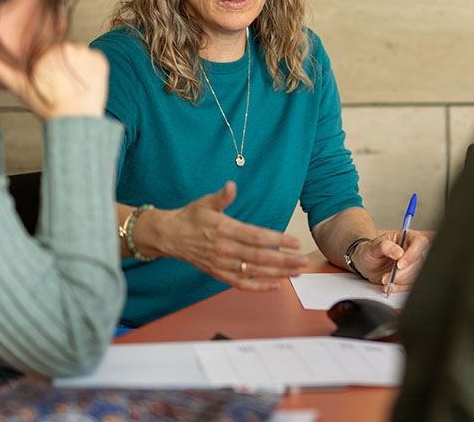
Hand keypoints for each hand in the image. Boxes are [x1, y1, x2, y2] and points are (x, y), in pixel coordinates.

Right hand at [0, 42, 108, 119]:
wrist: (78, 123)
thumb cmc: (49, 107)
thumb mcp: (24, 90)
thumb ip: (4, 72)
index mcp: (46, 54)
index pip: (44, 50)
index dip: (44, 66)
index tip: (48, 80)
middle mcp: (68, 49)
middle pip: (61, 49)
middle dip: (59, 64)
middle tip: (60, 84)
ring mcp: (87, 54)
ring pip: (76, 52)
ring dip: (74, 64)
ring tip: (71, 84)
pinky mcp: (101, 60)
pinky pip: (92, 56)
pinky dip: (88, 67)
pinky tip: (83, 81)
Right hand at [145, 181, 308, 290]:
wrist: (170, 236)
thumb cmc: (191, 218)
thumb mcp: (205, 202)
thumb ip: (222, 196)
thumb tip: (231, 186)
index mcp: (225, 229)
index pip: (256, 236)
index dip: (277, 240)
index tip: (295, 242)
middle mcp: (225, 249)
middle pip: (259, 257)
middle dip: (284, 260)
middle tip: (303, 261)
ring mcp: (222, 264)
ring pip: (253, 272)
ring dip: (277, 273)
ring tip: (296, 273)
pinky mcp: (219, 274)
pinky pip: (241, 284)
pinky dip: (258, 287)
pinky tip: (275, 285)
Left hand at [353, 231, 427, 291]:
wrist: (365, 263)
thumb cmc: (370, 250)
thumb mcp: (372, 247)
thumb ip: (384, 246)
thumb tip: (398, 252)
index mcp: (406, 237)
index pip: (419, 242)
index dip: (413, 254)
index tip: (399, 264)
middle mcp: (411, 250)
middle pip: (418, 262)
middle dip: (402, 273)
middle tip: (386, 276)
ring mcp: (411, 264)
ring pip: (415, 275)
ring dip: (399, 281)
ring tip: (384, 280)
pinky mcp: (408, 276)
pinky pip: (409, 284)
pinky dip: (398, 287)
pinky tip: (388, 286)